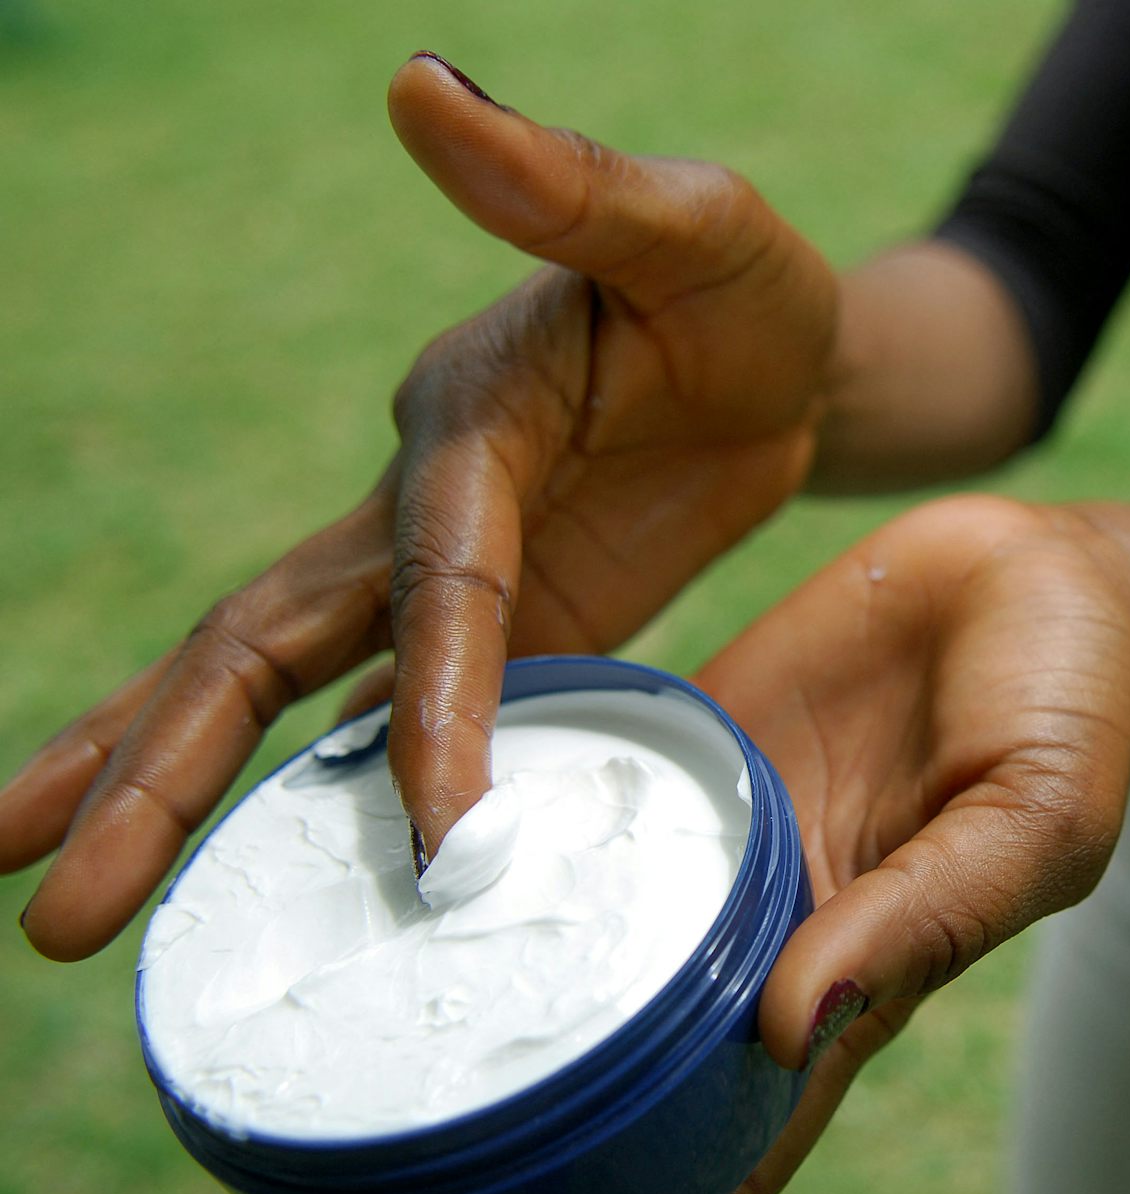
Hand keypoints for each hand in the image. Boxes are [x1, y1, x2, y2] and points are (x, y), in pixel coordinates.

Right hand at [2, 52, 835, 959]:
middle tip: (45, 904)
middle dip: (159, 770)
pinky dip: (337, 798)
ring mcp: (454, 580)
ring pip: (295, 691)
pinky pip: (406, 721)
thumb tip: (418, 83)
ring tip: (67, 903)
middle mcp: (426, 507)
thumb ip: (563, 181)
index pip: (437, 576)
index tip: (441, 829)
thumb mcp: (686, 223)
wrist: (784, 356)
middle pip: (262, 646)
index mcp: (469, 420)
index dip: (435, 697)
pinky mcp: (508, 628)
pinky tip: (264, 878)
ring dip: (183, 791)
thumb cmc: (738, 282)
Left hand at [280, 494, 1129, 1193]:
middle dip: (499, 1184)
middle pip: (612, 1086)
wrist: (1036, 571)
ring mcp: (703, 850)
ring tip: (310, 1100)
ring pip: (567, 964)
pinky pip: (563, 814)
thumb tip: (788, 1028)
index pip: (729, 1148)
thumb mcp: (1031, 820)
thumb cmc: (1072, 709)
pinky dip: (477, 862)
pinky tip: (374, 889)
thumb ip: (920, 916)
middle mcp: (752, 941)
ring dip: (461, 1036)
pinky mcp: (676, 753)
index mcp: (846, 985)